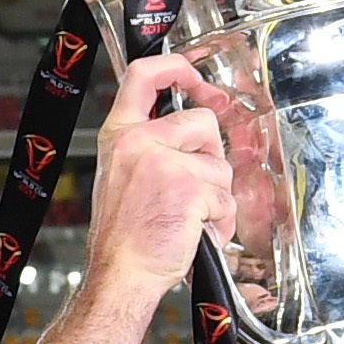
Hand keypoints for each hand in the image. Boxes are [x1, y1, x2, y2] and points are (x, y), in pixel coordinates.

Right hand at [79, 35, 243, 302]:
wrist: (119, 275)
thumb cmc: (123, 237)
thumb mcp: (120, 175)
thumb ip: (147, 146)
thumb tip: (190, 132)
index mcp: (118, 135)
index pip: (143, 76)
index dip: (176, 67)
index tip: (194, 77)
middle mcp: (138, 141)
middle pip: (202, 121)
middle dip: (212, 155)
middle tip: (199, 186)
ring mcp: (164, 163)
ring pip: (219, 164)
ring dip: (216, 197)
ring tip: (191, 220)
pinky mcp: (188, 188)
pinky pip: (225, 197)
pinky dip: (220, 221)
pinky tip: (197, 233)